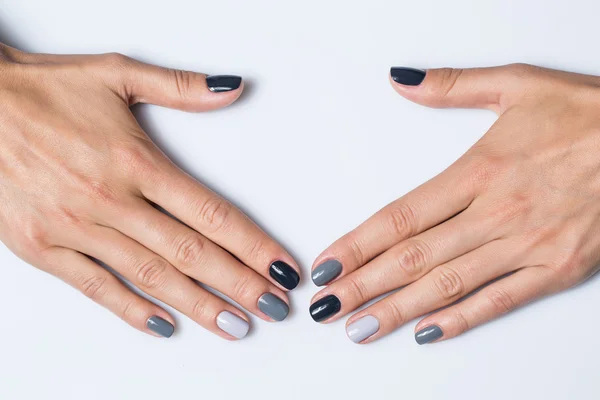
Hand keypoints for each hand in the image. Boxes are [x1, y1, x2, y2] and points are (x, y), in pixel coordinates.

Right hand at [0, 43, 299, 339]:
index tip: (281, 267)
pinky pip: (96, 287)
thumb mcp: (118, 74)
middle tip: (275, 307)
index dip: (253, 244)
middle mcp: (112, 201)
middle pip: (191, 253)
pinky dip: (131, 309)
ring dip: (199, 305)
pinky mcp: (44, 248)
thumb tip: (233, 88)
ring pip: (151, 276)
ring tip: (237, 326)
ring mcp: (77, 229)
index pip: (212, 213)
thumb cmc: (46, 91)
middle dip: (240, 284)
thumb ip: (182, 87)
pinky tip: (163, 325)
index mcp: (137, 162)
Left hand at [309, 64, 599, 343]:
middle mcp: (497, 213)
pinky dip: (462, 320)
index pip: (400, 216)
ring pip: (449, 285)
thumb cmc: (589, 114)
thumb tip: (402, 81)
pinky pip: (501, 301)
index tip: (327, 265)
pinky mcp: (558, 269)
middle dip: (363, 286)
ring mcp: (527, 245)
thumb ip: (452, 87)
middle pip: (413, 257)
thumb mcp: (518, 85)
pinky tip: (428, 332)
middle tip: (325, 308)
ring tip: (360, 328)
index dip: (358, 245)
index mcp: (479, 171)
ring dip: (399, 310)